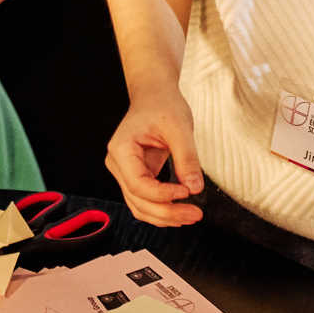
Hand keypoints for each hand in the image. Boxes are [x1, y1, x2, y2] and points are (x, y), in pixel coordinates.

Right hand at [104, 87, 202, 225]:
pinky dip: (161, 210)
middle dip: (167, 212)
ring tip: (191, 216)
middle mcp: (118, 164)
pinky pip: (145, 200)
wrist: (155, 96)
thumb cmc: (162, 105)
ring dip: (164, 216)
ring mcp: (125, 172)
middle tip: (195, 214)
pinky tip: (179, 213)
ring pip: (139, 206)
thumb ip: (187, 158)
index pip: (138, 184)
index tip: (187, 192)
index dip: (162, 194)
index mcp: (121, 149)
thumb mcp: (179, 128)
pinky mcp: (136, 176)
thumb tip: (195, 187)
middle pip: (138, 200)